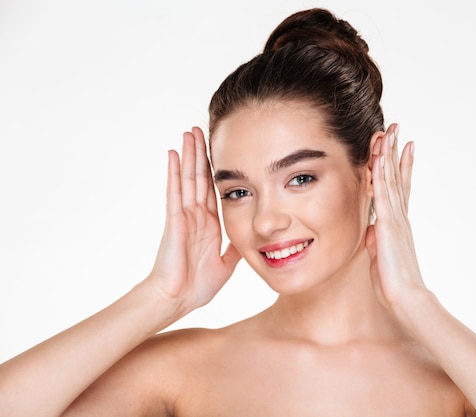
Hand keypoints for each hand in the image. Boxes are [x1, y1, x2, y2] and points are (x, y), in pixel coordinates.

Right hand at [147, 127, 240, 316]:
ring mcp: (184, 216)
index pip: (213, 190)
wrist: (177, 300)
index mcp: (209, 225)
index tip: (219, 150)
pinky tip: (172, 154)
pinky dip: (173, 172)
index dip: (216, 170)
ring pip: (187, 179)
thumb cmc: (196, 287)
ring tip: (189, 132)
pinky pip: (174, 192)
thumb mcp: (225, 264)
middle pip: (200, 178)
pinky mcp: (174, 221)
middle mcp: (196, 216)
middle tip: (201, 129)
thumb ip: (234, 250)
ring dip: (189, 155)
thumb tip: (248, 240)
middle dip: (201, 154)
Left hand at [366, 124, 424, 310]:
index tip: (402, 147)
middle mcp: (399, 216)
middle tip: (396, 129)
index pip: (399, 189)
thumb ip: (375, 241)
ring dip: (388, 155)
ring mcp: (395, 219)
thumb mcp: (379, 257)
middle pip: (397, 177)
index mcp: (397, 223)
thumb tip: (369, 232)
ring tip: (390, 132)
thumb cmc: (393, 283)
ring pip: (391, 180)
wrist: (407, 298)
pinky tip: (380, 157)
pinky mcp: (389, 225)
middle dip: (396, 152)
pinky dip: (382, 174)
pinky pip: (384, 194)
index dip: (400, 167)